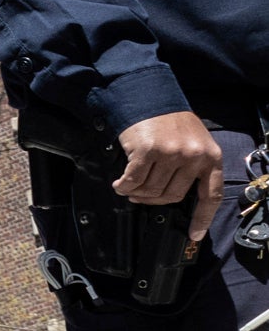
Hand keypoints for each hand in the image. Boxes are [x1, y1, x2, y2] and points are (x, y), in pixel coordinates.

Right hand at [117, 109, 230, 245]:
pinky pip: (134, 180)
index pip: (210, 195)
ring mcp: (171, 153)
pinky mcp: (148, 151)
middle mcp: (193, 156)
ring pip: (152, 189)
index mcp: (210, 156)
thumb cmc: (169, 120)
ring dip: (137, 193)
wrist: (148, 95)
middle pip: (173, 195)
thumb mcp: (193, 141)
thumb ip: (191, 166)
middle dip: (154, 200)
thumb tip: (173, 195)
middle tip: (140, 197)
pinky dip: (124, 186)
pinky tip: (119, 184)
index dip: (201, 218)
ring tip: (128, 188)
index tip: (194, 234)